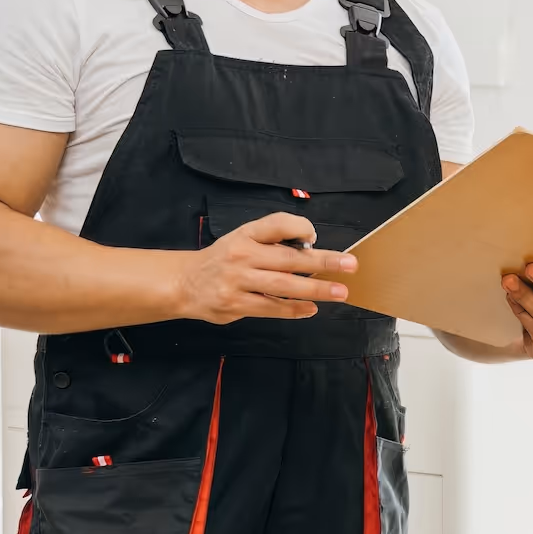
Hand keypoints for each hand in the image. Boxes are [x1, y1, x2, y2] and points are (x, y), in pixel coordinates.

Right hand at [176, 213, 353, 322]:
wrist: (183, 282)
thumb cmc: (224, 259)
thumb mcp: (243, 238)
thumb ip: (272, 240)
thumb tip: (311, 246)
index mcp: (246, 235)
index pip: (277, 224)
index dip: (300, 228)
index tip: (315, 235)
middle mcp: (241, 256)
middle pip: (288, 258)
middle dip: (322, 262)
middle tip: (349, 265)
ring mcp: (237, 282)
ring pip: (283, 287)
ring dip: (315, 289)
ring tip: (339, 292)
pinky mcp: (235, 305)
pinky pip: (271, 308)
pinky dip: (293, 309)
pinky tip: (311, 308)